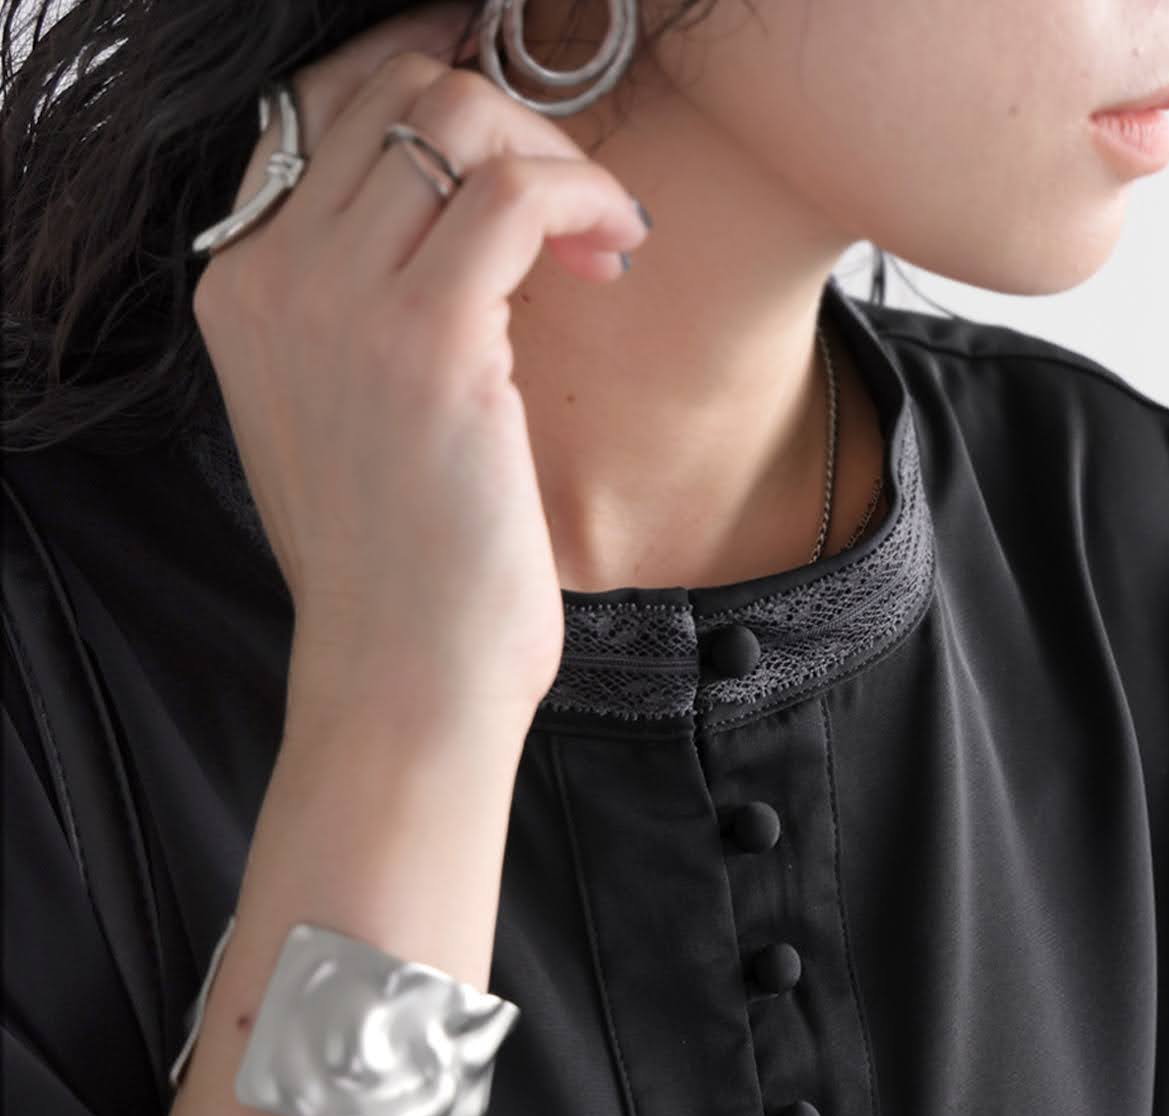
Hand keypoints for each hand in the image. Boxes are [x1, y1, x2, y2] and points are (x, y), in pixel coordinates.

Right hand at [190, 0, 650, 716]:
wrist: (404, 677)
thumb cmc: (399, 569)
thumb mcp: (342, 417)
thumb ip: (356, 307)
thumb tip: (453, 220)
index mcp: (241, 287)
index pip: (318, 105)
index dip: (425, 74)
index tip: (514, 117)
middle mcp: (272, 277)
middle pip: (388, 87)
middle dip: (504, 114)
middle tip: (569, 194)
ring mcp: (340, 304)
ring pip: (450, 115)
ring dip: (550, 152)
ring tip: (598, 232)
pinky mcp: (428, 343)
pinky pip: (513, 190)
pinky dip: (582, 193)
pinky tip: (616, 248)